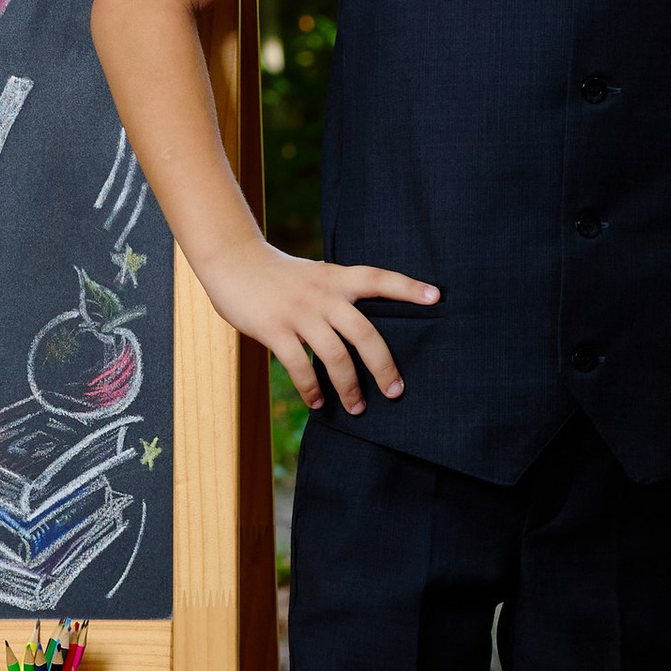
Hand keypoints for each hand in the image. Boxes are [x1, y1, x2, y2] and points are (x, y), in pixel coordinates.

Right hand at [199, 239, 439, 415]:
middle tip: (396, 391)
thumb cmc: (278, 275)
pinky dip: (312, 389)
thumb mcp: (315, 275)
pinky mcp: (274, 329)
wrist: (233, 262)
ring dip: (349, 387)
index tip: (437, 297)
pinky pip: (299, 366)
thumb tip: (363, 333)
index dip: (408, 288)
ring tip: (357, 408)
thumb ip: (337, 296)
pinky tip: (318, 403)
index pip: (379, 279)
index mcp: (336, 279)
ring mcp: (299, 313)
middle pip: (364, 333)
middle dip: (383, 366)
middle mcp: (323, 295)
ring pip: (335, 356)